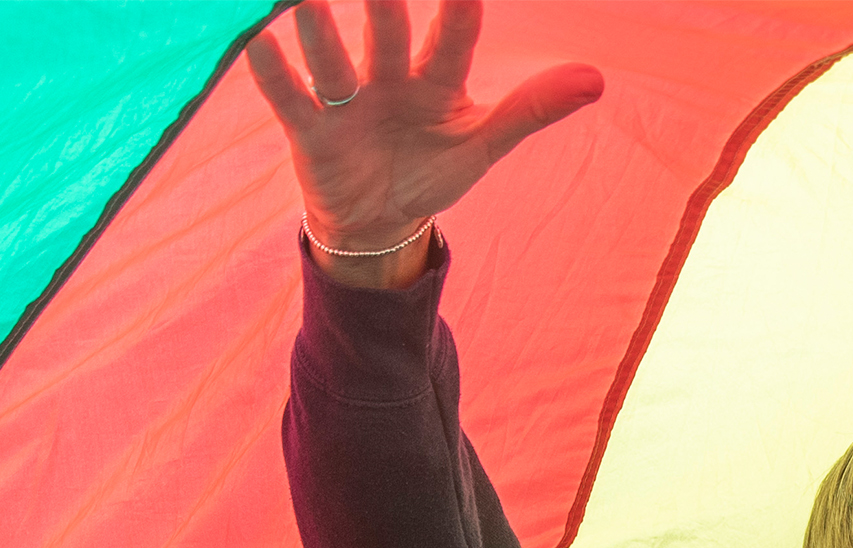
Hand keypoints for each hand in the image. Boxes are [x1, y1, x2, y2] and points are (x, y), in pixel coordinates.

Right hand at [244, 0, 603, 285]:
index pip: (453, 39)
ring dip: (320, 33)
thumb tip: (596, 79)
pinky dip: (273, 73)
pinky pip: (289, 99)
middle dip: (384, 4)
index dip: (460, 10)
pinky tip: (256, 41)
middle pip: (388, 38)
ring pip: (334, 62)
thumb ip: (531, 109)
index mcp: (436, 82)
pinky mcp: (310, 132)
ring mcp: (347, 103)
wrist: (378, 221)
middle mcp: (388, 79)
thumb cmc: (432, 170)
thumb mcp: (483, 145)